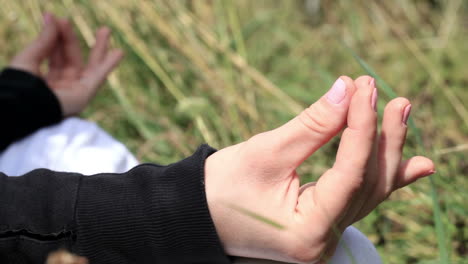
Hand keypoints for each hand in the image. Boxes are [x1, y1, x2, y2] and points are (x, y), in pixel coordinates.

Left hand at [9, 13, 122, 115]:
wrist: (25, 105)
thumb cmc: (21, 86)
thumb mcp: (29, 58)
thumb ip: (45, 40)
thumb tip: (54, 18)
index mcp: (45, 80)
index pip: (54, 54)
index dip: (56, 36)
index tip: (54, 18)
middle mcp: (61, 87)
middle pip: (72, 59)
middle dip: (72, 40)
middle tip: (74, 22)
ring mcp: (74, 92)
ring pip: (90, 67)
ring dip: (99, 49)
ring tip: (106, 30)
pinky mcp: (84, 96)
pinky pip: (99, 78)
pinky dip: (109, 64)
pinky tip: (119, 52)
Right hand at [205, 76, 434, 262]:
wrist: (199, 214)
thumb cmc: (221, 187)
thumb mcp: (265, 153)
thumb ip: (311, 126)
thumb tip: (345, 90)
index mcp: (307, 232)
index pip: (350, 174)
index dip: (361, 128)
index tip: (364, 89)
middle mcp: (323, 242)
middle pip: (368, 185)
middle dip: (383, 139)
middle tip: (395, 99)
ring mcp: (325, 236)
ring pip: (368, 191)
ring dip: (386, 153)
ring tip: (400, 116)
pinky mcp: (322, 223)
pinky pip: (359, 198)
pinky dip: (382, 176)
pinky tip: (414, 165)